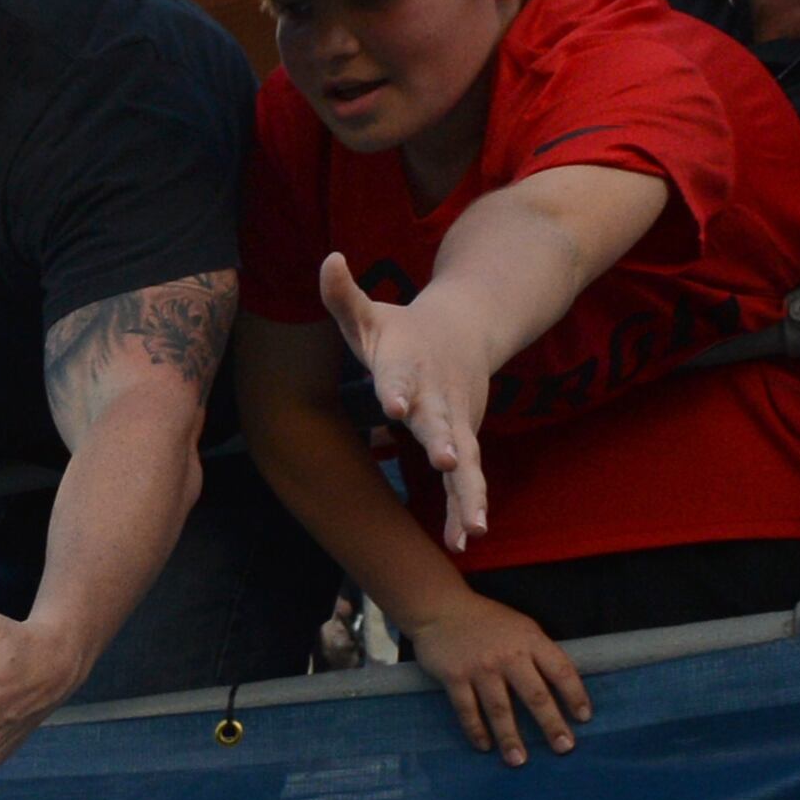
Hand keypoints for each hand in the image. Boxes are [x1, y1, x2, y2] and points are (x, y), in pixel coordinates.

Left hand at [321, 253, 496, 550]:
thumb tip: (327, 259)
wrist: (464, 330)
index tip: (395, 406)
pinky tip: (465, 540)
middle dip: (445, 443)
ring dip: (466, 495)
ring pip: (465, 463)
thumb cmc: (402, 330)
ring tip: (472, 529)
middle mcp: (437, 399)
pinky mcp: (464, 441)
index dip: (397, 390)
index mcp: (408, 367)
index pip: (400, 379)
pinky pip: (467, 480)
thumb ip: (343, 294)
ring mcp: (456, 422)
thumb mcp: (367, 315)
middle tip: (447, 463)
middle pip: (442, 424)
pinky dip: (465, 508)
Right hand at [401, 586, 588, 763]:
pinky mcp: (454, 677)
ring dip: (510, 737)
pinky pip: (467, 709)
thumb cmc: (486, 621)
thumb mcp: (521, 628)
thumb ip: (537, 653)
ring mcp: (480, 668)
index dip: (575, 695)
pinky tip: (485, 746)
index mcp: (531, 641)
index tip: (583, 718)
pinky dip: (476, 730)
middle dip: (551, 724)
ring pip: (499, 708)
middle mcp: (509, 655)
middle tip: (563, 748)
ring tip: (519, 760)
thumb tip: (557, 687)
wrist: (440, 609)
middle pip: (535, 695)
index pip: (561, 671)